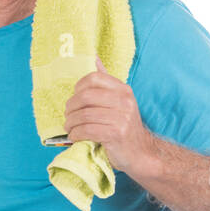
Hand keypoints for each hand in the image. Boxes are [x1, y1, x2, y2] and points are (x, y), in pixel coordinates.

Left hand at [64, 56, 153, 171]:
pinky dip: (76, 134)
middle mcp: (124, 101)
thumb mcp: (118, 101)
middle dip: (70, 108)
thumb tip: (93, 57)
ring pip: (84, 115)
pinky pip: (87, 130)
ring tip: (70, 128)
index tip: (74, 99)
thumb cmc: (124, 126)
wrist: (141, 153)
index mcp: (123, 90)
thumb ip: (105, 82)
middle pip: (85, 96)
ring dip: (71, 123)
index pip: (94, 78)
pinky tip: (75, 137)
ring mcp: (122, 118)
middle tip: (68, 116)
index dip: (78, 88)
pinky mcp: (116, 134)